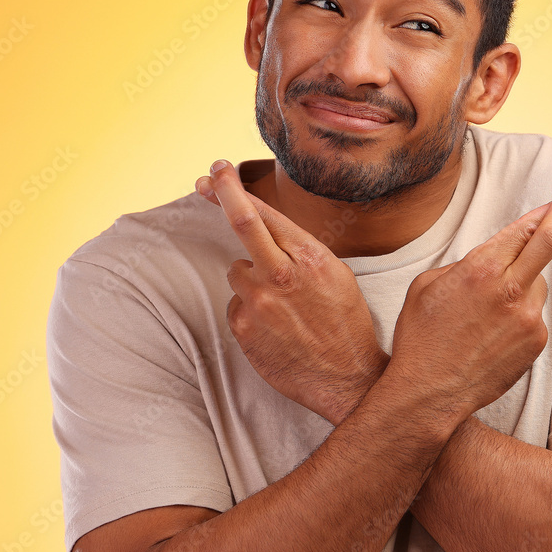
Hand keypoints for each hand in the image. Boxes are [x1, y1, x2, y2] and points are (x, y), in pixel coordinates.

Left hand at [195, 160, 388, 424]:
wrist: (347, 380)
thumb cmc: (347, 325)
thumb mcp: (337, 276)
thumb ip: (302, 253)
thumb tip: (270, 233)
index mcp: (310, 258)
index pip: (265, 212)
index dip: (235, 188)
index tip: (220, 172)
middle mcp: (281, 276)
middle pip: (241, 222)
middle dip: (221, 193)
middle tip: (204, 179)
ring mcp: (259, 303)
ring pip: (238, 272)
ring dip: (253, 279)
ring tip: (283, 305)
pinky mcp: (243, 329)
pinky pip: (237, 305)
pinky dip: (251, 309)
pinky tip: (275, 326)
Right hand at [388, 177, 551, 427]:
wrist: (429, 393)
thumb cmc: (421, 337)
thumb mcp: (428, 284)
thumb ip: (466, 263)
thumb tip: (493, 256)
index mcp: (480, 268)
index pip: (527, 226)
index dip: (550, 204)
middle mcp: (510, 290)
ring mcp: (528, 318)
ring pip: (537, 282)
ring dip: (521, 282)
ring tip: (485, 311)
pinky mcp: (535, 342)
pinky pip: (533, 313)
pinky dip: (519, 312)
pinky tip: (491, 331)